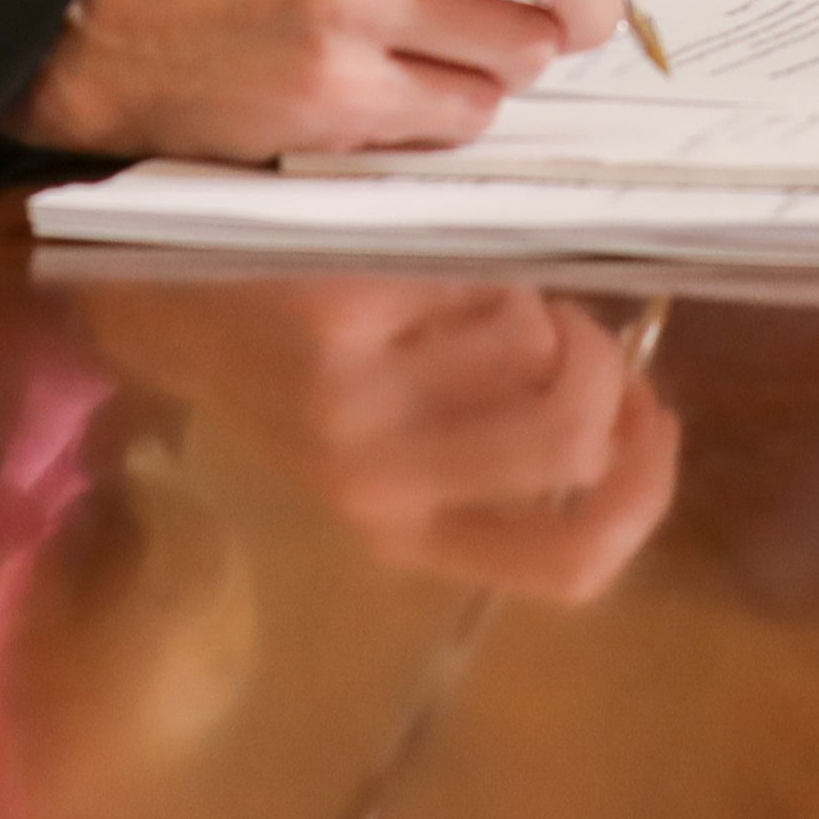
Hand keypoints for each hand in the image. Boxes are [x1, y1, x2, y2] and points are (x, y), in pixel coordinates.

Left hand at [67, 277, 680, 598]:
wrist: (163, 291)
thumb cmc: (298, 363)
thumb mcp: (391, 442)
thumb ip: (498, 451)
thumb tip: (626, 423)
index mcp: (402, 533)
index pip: (570, 565)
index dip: (643, 492)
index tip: (654, 418)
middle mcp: (381, 484)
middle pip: (573, 436)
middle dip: (600, 367)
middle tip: (564, 327)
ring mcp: (357, 399)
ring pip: (535, 347)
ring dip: (530, 301)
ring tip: (463, 289)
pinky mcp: (346, 310)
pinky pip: (486, 277)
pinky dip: (483, 254)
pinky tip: (424, 254)